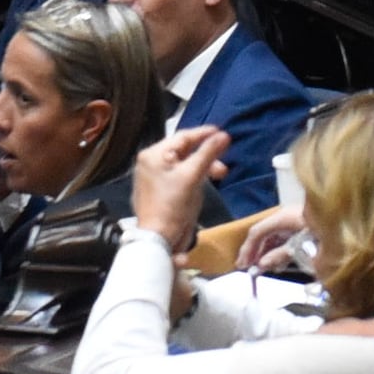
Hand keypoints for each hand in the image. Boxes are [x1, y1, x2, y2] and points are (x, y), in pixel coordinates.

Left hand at [131, 124, 233, 251]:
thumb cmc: (173, 207)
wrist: (158, 240)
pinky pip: (178, 176)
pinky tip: (203, 183)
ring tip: (218, 175)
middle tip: (223, 165)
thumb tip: (224, 136)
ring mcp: (152, 177)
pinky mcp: (158, 190)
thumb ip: (208, 153)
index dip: (204, 134)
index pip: (183, 137)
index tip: (223, 133)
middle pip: (183, 151)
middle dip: (206, 156)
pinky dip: (193, 176)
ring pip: (182, 164)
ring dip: (202, 167)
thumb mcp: (193, 176)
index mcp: (153, 155)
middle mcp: (149, 163)